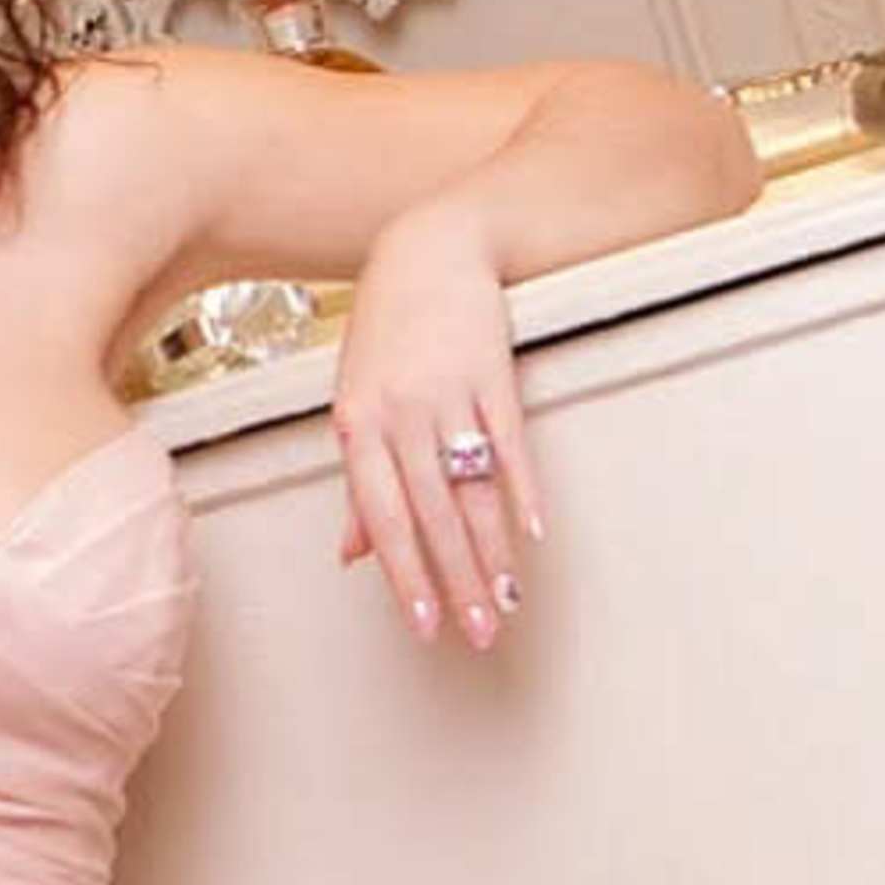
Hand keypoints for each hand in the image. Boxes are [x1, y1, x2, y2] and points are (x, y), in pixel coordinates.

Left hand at [330, 195, 542, 652]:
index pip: (384, 519)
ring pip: (472, 489)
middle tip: (480, 634)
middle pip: (432, 515)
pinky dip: (523, 491)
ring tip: (507, 601)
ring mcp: (447, 394)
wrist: (430, 251)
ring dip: (491, 551)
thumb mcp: (357, 402)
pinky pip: (508, 444)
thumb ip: (360, 483)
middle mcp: (399, 414)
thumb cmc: (387, 332)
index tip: (425, 627)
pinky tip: (533, 534)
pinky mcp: (491, 374)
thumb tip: (351, 555)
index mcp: (357, 427)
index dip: (406, 577)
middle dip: (456, 581)